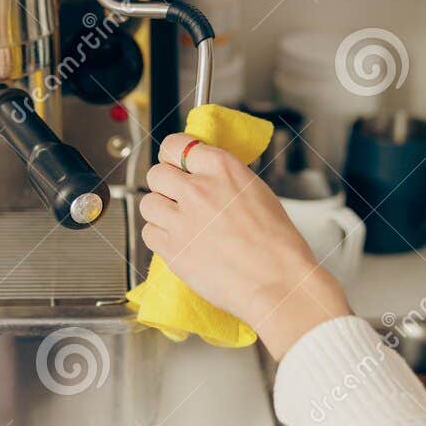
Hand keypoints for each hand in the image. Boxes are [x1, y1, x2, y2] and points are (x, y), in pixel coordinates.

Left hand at [140, 132, 352, 358]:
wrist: (277, 280)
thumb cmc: (278, 244)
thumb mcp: (257, 193)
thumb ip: (226, 181)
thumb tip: (208, 180)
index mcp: (222, 169)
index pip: (177, 145)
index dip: (173, 156)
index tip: (176, 164)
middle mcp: (198, 189)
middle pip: (157, 173)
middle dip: (164, 185)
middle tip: (176, 197)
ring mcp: (182, 219)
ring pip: (148, 203)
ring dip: (159, 211)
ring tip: (177, 222)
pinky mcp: (172, 248)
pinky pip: (149, 233)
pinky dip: (159, 237)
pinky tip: (177, 242)